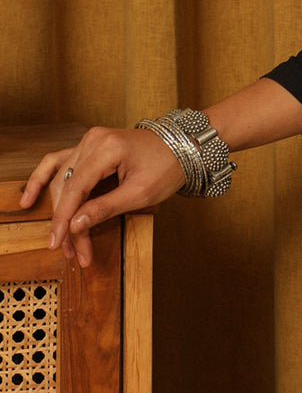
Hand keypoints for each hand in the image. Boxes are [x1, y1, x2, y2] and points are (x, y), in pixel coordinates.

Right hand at [19, 126, 185, 267]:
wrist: (183, 147)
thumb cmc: (167, 167)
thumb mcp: (140, 193)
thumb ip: (105, 208)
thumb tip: (75, 225)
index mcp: (108, 148)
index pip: (75, 188)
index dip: (64, 219)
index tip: (58, 244)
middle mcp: (93, 140)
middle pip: (67, 187)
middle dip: (68, 222)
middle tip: (73, 251)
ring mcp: (90, 141)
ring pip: (62, 180)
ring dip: (60, 211)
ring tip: (60, 240)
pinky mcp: (90, 147)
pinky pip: (60, 162)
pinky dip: (44, 179)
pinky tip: (28, 198)